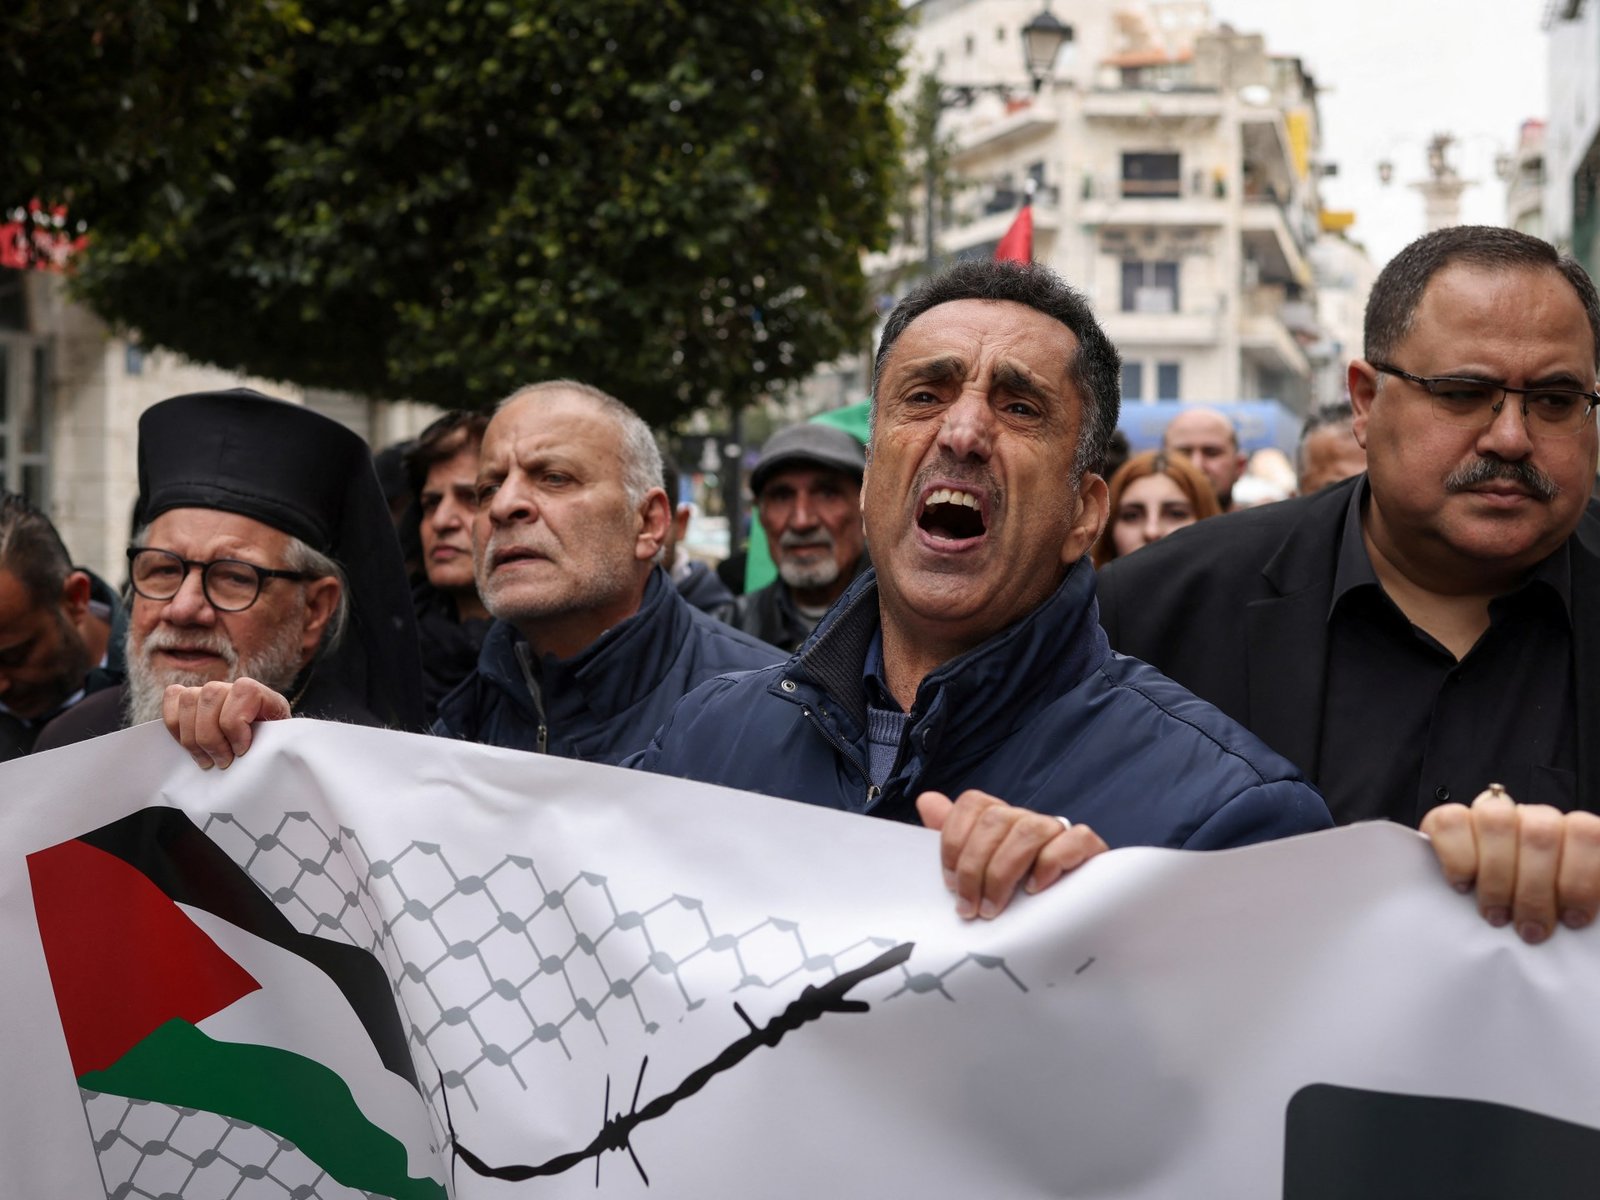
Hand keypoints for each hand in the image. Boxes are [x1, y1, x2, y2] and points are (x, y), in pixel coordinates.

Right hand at [162, 677, 290, 769]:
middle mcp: (234, 688)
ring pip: (189, 698)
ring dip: (192, 736)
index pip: (245, 691)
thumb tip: (246, 754)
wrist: (262, 750)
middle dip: (211, 737)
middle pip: (211, 695)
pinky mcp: (192, 699)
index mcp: (264, 696)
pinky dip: (175, 725)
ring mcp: (211, 691)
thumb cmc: (267, 751)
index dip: (236, 723)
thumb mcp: (275, 748)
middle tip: (222, 762)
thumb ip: (267, 745)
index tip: (240, 750)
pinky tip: (189, 746)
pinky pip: (172, 698)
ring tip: (206, 760)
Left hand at [916, 789, 1107, 920]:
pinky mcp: (1090, 850)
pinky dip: (1052, 862)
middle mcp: (1028, 819)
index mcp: (999, 820)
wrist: (1067, 926)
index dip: (954, 839)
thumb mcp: (978, 873)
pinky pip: (1075, 839)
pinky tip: (1035, 889)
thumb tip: (926, 800)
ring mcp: (1059, 832)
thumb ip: (953, 838)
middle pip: (997, 818)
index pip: (973, 803)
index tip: (949, 882)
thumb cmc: (1013, 898)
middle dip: (975, 866)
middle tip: (969, 907)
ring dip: (1004, 871)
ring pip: (1030, 829)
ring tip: (994, 908)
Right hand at [1422, 783, 1599, 943]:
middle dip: (1534, 891)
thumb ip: (1576, 901)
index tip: (1573, 918)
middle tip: (1529, 929)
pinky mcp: (1449, 819)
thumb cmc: (1539, 910)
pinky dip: (1457, 857)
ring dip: (1496, 877)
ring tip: (1496, 915)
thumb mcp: (1568, 907)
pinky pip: (1450, 822)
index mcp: (1572, 834)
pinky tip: (1463, 885)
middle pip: (1539, 832)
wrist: (1496, 904)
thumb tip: (1576, 916)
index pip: (1584, 833)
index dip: (1579, 877)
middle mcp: (1534, 816)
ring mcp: (1492, 814)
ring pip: (1496, 820)